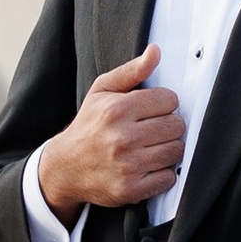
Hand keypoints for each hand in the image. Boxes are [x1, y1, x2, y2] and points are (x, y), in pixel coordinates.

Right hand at [37, 46, 184, 216]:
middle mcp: (122, 138)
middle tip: (154, 129)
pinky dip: (162, 172)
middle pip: (176, 126)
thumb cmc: (88, 126)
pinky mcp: (131, 189)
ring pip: (176, 151)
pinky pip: (168, 178)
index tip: (153, 110)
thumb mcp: (102, 91)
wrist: (65, 168)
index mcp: (117, 110)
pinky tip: (148, 166)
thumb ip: (132, 71)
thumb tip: (155, 52)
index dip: (164, 104)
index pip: (169, 100)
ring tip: (152, 147)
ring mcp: (127, 166)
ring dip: (169, 148)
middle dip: (168, 125)